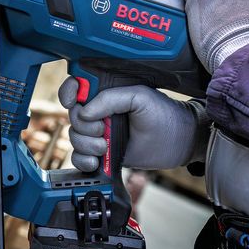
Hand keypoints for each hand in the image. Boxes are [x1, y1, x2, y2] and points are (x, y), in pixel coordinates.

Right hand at [58, 78, 209, 171]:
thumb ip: (110, 99)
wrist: (179, 142)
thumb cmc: (163, 114)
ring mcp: (99, 133)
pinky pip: (79, 158)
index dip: (69, 93)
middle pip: (73, 116)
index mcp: (105, 93)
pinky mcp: (101, 153)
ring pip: (74, 138)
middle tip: (104, 130)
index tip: (73, 101)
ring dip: (86, 145)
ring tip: (105, 147)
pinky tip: (96, 162)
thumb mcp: (139, 97)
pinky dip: (83, 161)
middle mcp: (99, 112)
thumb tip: (85, 112)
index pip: (76, 87)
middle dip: (84, 126)